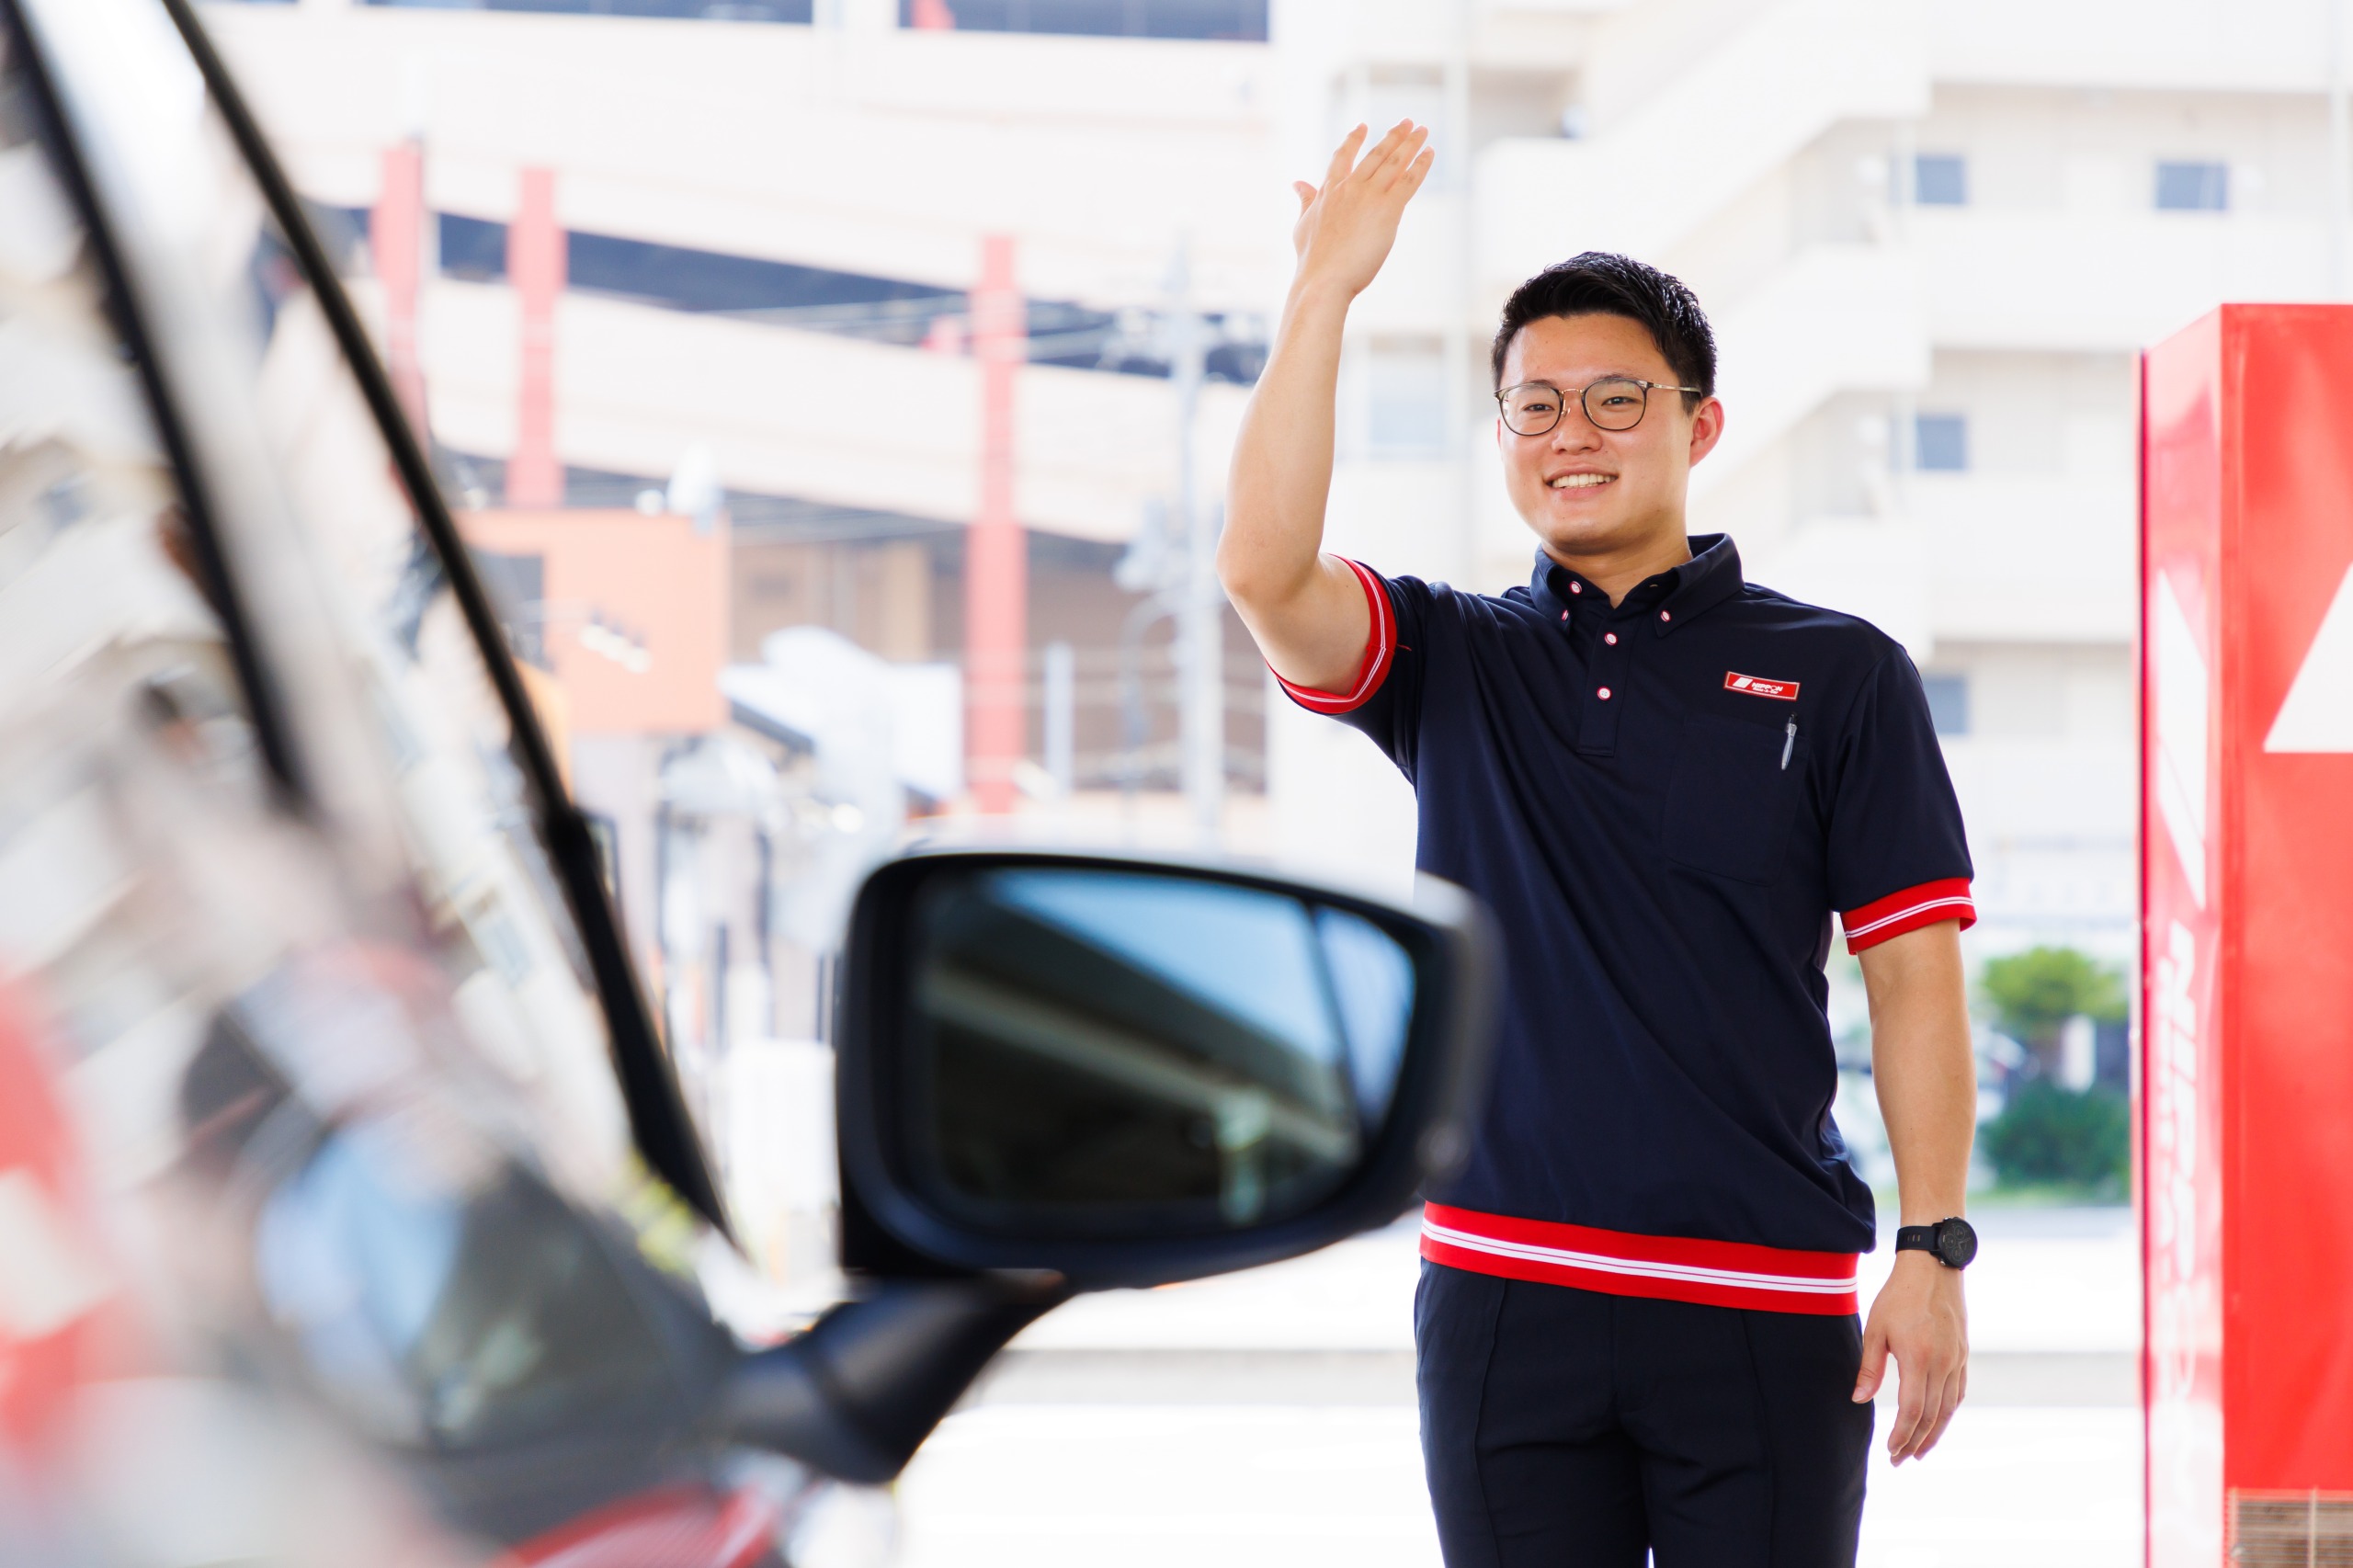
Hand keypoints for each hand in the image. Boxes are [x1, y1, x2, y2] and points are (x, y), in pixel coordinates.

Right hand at [1289, 121, 1434, 299]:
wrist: (1323, 278)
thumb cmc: (1312, 259)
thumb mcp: (1302, 225)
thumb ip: (1305, 200)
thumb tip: (1297, 183)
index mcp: (1329, 190)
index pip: (1342, 156)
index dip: (1353, 139)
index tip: (1363, 126)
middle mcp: (1350, 187)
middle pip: (1376, 154)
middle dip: (1393, 136)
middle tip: (1407, 121)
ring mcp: (1369, 196)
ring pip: (1394, 162)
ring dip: (1411, 143)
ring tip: (1422, 129)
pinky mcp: (1388, 210)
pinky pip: (1409, 181)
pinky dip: (1421, 165)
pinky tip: (1430, 152)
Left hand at [1852, 1251, 1966, 1462]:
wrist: (1933, 1267)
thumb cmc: (1898, 1295)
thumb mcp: (1876, 1328)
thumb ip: (1870, 1367)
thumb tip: (1859, 1400)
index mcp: (1918, 1358)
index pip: (1912, 1410)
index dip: (1902, 1434)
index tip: (1891, 1451)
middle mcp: (1943, 1363)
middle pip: (1932, 1415)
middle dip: (1916, 1441)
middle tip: (1901, 1460)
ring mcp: (1957, 1360)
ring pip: (1948, 1408)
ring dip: (1934, 1433)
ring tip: (1920, 1451)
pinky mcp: (1963, 1354)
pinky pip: (1959, 1392)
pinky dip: (1948, 1412)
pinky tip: (1938, 1422)